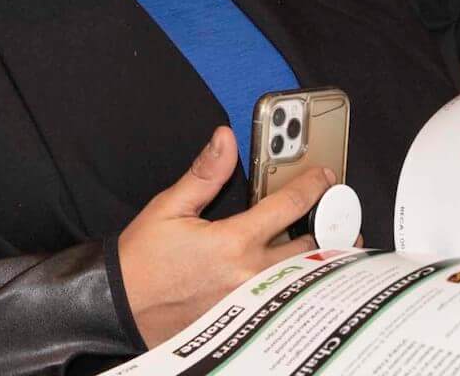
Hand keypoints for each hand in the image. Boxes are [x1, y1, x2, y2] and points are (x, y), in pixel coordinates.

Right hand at [119, 126, 330, 346]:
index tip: (325, 178)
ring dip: (322, 258)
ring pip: (303, 277)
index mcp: (233, 242)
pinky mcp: (246, 319)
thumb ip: (205, 174)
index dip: (313, 186)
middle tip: (340, 213)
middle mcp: (249, 275)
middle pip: (309, 246)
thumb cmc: (142, 260)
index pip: (289, 206)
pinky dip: (300, 283)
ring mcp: (251, 303)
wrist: (120, 306)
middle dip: (328, 226)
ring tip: (337, 244)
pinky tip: (306, 275)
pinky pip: (284, 299)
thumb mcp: (170, 207)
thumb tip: (224, 140)